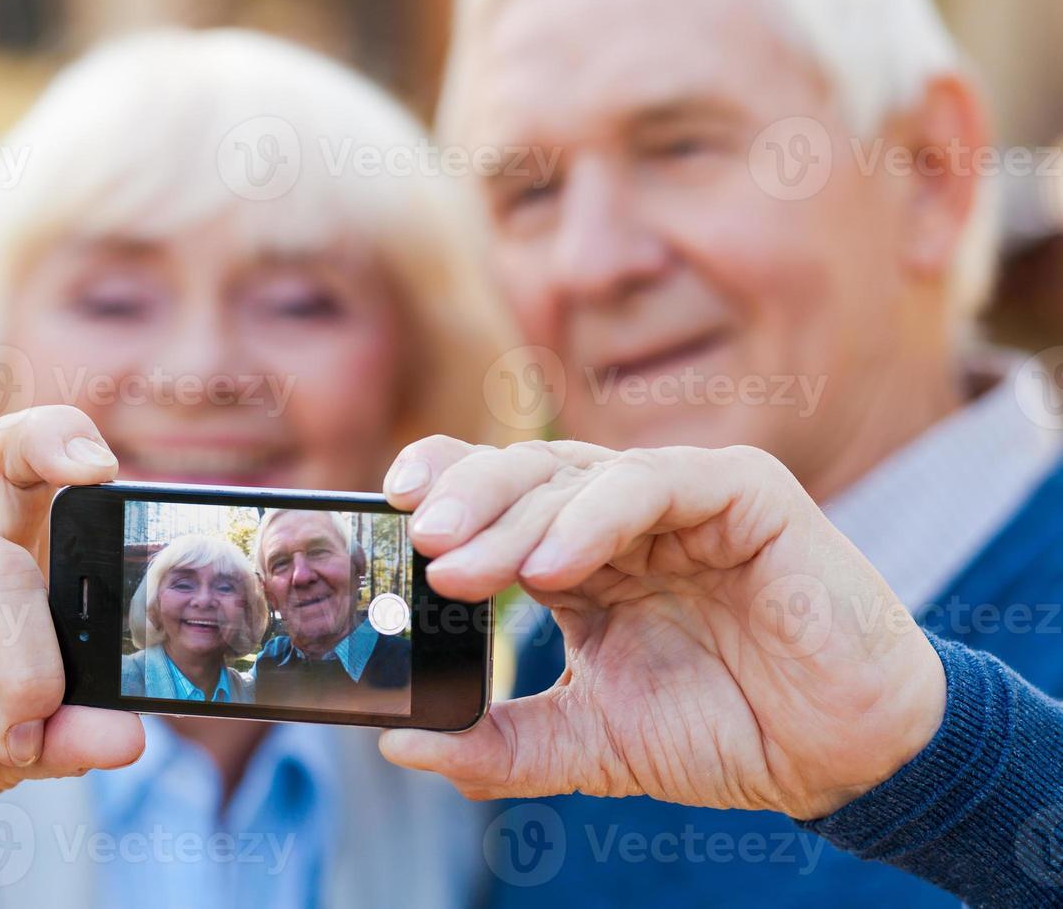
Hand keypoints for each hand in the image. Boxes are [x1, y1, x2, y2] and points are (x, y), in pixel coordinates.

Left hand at [377, 438, 945, 820]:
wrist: (843, 757)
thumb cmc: (726, 730)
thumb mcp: (591, 742)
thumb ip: (501, 744)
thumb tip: (401, 745)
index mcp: (582, 557)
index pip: (497, 502)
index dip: (443, 490)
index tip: (388, 511)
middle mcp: (620, 517)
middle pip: (524, 477)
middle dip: (465, 504)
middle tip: (420, 543)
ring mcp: (680, 497)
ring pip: (576, 472)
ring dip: (512, 514)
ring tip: (465, 565)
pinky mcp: (742, 492)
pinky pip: (653, 483)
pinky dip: (596, 516)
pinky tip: (552, 564)